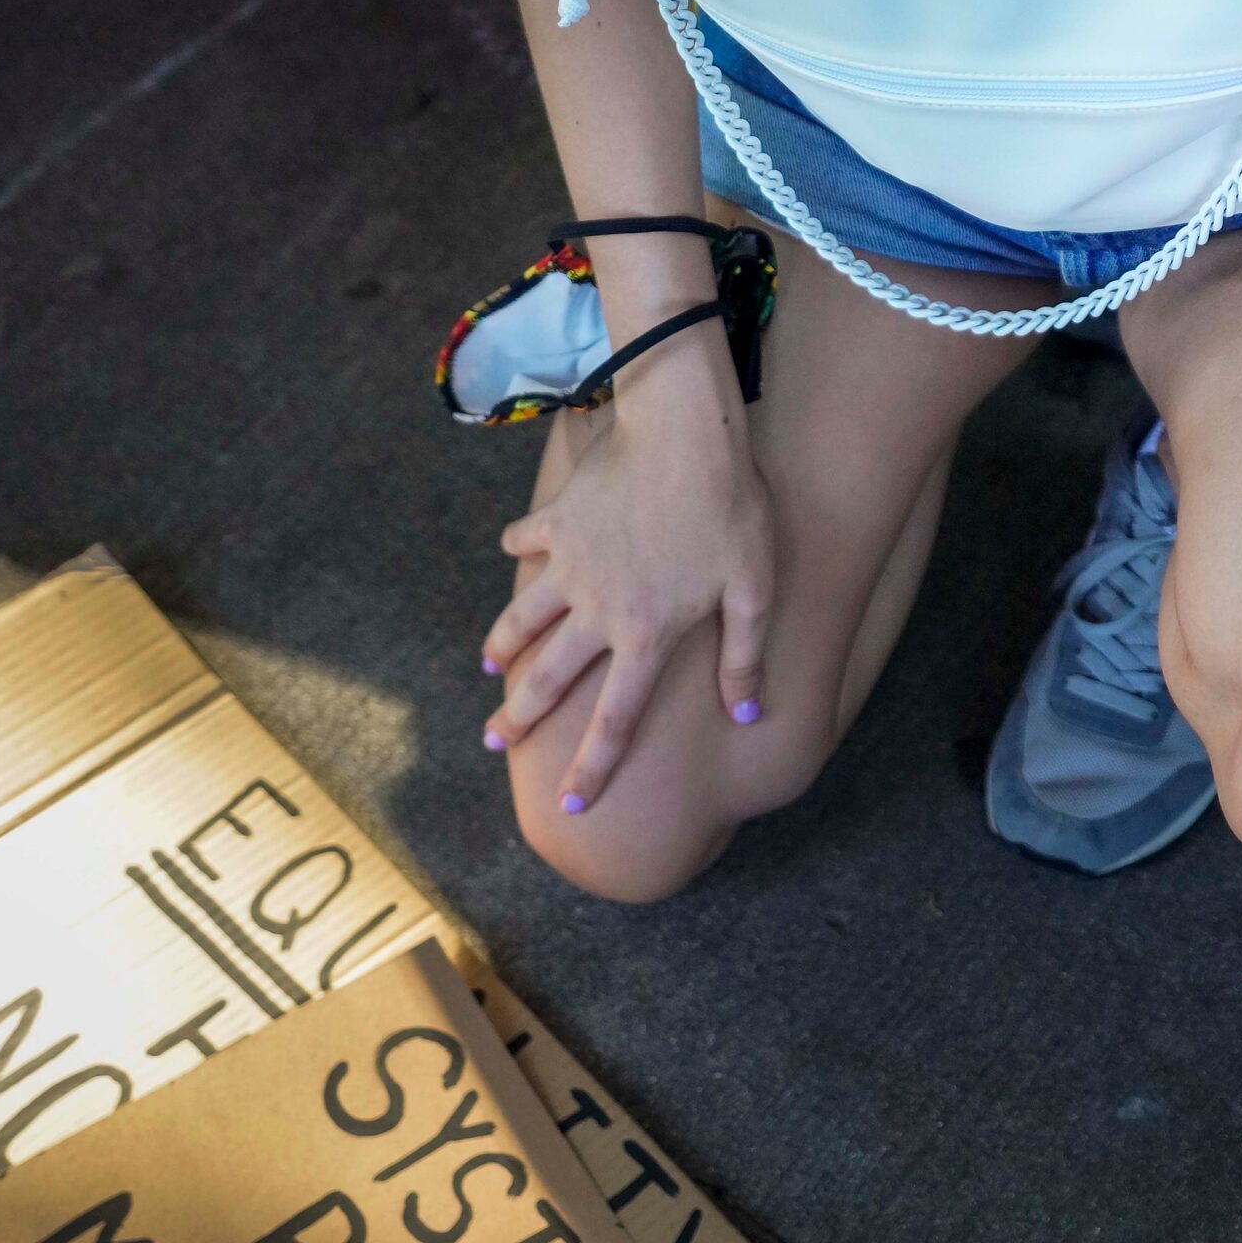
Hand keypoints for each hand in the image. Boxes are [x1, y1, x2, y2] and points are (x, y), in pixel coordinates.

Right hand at [480, 337, 772, 811]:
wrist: (684, 436)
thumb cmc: (731, 512)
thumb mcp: (753, 591)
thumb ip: (744, 657)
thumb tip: (745, 714)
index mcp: (645, 637)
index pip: (615, 722)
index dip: (592, 770)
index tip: (571, 807)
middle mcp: (597, 611)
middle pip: (548, 680)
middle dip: (517, 718)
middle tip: (492, 741)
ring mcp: (570, 566)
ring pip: (522, 618)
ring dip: (502, 646)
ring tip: (488, 669)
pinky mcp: (556, 521)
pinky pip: (527, 540)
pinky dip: (518, 549)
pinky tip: (512, 552)